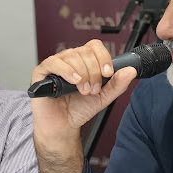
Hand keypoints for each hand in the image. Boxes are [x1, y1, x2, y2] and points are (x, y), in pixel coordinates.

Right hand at [31, 39, 136, 155]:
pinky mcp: (42, 72)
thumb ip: (117, 84)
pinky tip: (74, 81)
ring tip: (83, 91)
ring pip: (72, 56)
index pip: (95, 46)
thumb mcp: (104, 97)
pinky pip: (54, 62)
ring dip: (83, 75)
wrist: (63, 125)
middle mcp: (70, 59)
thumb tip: (131, 70)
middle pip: (85, 52)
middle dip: (94, 73)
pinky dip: (67, 71)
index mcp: (84, 61)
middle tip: (93, 90)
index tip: (108, 73)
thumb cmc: (79, 109)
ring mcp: (56, 64)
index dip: (103, 57)